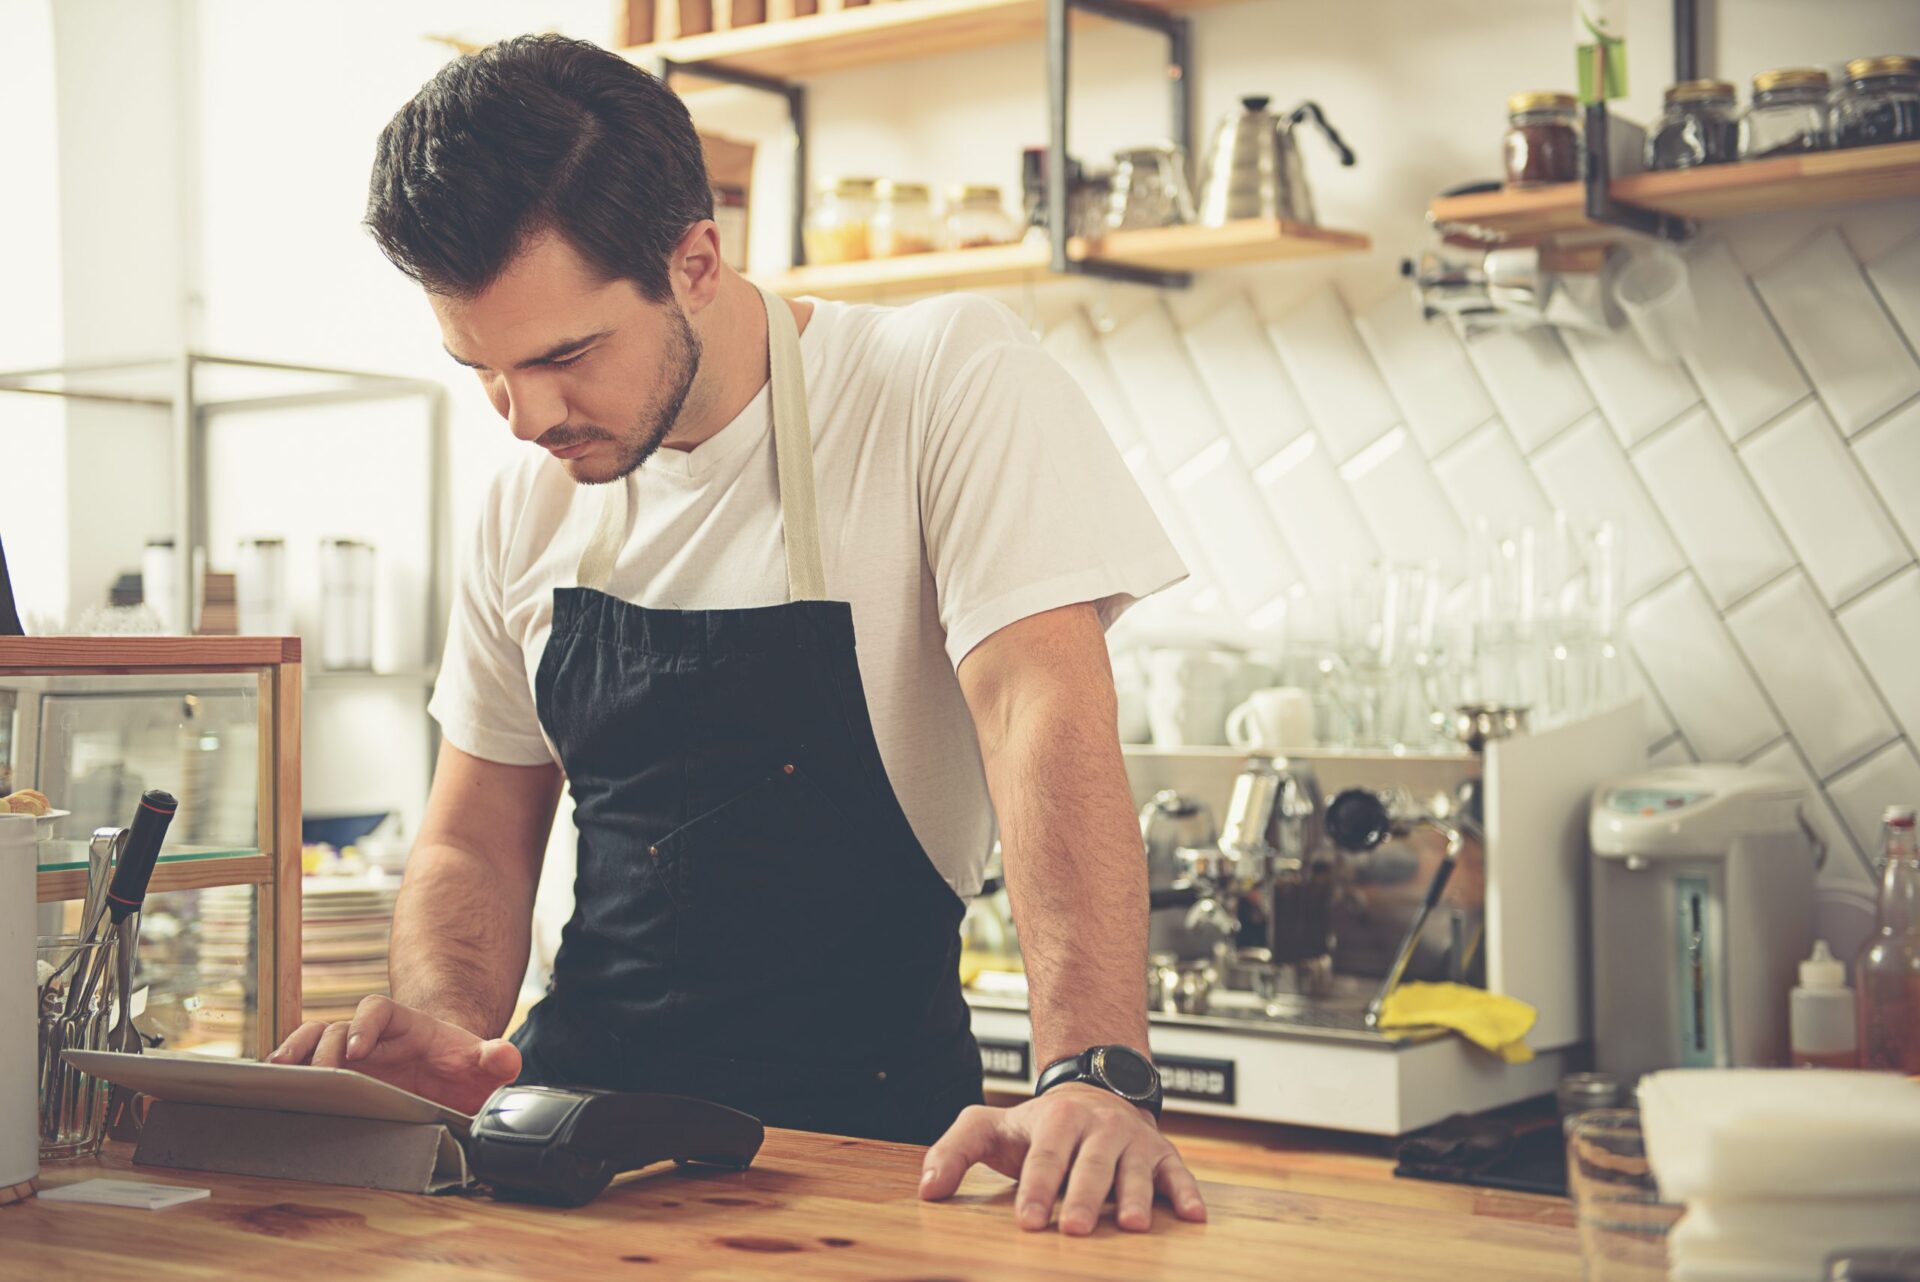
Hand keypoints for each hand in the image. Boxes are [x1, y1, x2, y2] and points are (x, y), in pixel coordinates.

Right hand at [267, 994, 521, 1115]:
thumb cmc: (461, 1071)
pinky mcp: (338, 1077)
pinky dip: (289, 1067)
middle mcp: (372, 1036)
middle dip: (322, 1049)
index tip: (357, 1050)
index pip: (378, 1009)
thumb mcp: (482, 1066)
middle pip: (337, 1028)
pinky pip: (306, 1063)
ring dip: (296, 1053)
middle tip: (318, 1075)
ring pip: (314, 1041)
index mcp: (405, 1026)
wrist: (449, 1083)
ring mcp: (351, 1056)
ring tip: (280, 1074)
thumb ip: (496, 1059)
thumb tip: (505, 1057)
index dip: (364, 1024)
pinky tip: (272, 1084)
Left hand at [919, 1084, 1207, 1234]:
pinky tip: (1193, 1216)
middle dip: (1084, 1197)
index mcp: (1058, 1118)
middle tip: (1073, 1229)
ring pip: (1136, 1170)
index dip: (1036, 1188)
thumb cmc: (1038, 1123)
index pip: (1045, 1157)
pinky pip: (1178, 1172)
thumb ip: (954, 1150)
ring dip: (1136, 1196)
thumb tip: (927, 1189)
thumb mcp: (990, 1127)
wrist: (1093, 1090)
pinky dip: (1187, 1192)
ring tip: (1133, 1226)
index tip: (1028, 1219)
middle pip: (1091, 1165)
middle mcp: (1100, 1127)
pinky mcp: (1162, 1154)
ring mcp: (1133, 1140)